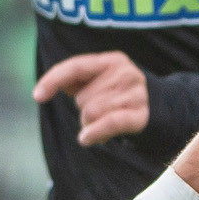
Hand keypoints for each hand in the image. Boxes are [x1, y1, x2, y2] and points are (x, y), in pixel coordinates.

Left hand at [35, 50, 150, 146]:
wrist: (160, 106)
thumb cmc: (118, 94)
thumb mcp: (98, 80)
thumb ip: (73, 80)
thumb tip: (45, 88)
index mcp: (111, 60)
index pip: (76, 66)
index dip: (53, 80)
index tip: (37, 96)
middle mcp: (125, 73)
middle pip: (82, 98)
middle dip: (81, 112)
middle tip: (94, 114)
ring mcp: (135, 94)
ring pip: (91, 113)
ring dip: (89, 125)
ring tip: (101, 124)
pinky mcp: (140, 116)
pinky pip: (109, 123)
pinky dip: (94, 133)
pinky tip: (86, 139)